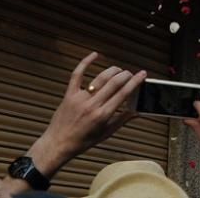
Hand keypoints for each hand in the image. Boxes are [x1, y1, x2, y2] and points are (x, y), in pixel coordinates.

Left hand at [28, 52, 145, 179]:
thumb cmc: (82, 142)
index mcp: (103, 115)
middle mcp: (92, 105)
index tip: (143, 74)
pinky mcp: (69, 95)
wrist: (57, 145)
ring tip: (119, 70)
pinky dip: (85, 63)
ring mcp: (80, 98)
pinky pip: (77, 75)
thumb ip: (122, 120)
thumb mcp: (106, 133)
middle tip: (131, 74)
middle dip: (126, 75)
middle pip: (114, 82)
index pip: (124, 93)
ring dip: (113, 70)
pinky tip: (95, 55)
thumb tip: (138, 110)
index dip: (136, 82)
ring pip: (101, 77)